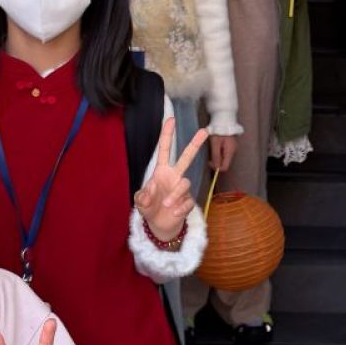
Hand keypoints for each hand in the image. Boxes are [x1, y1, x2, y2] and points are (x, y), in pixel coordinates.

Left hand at [134, 116, 207, 242]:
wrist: (159, 225)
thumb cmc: (150, 207)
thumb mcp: (140, 202)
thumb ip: (142, 196)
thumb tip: (149, 191)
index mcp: (161, 171)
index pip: (165, 150)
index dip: (167, 135)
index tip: (171, 119)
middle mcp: (174, 176)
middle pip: (186, 157)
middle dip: (195, 144)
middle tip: (204, 131)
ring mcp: (182, 189)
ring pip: (185, 183)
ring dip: (175, 194)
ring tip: (167, 204)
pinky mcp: (188, 202)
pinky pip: (188, 201)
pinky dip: (180, 208)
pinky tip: (174, 213)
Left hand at [209, 132, 237, 172]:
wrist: (224, 118)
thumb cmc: (219, 131)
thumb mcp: (215, 143)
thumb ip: (216, 155)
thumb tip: (216, 167)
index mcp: (230, 152)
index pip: (225, 167)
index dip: (216, 167)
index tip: (209, 161)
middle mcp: (233, 151)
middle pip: (225, 163)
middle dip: (216, 161)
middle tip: (210, 153)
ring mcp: (233, 148)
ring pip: (225, 158)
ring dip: (218, 156)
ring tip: (213, 147)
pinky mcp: (231, 144)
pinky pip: (225, 152)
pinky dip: (220, 152)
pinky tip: (216, 144)